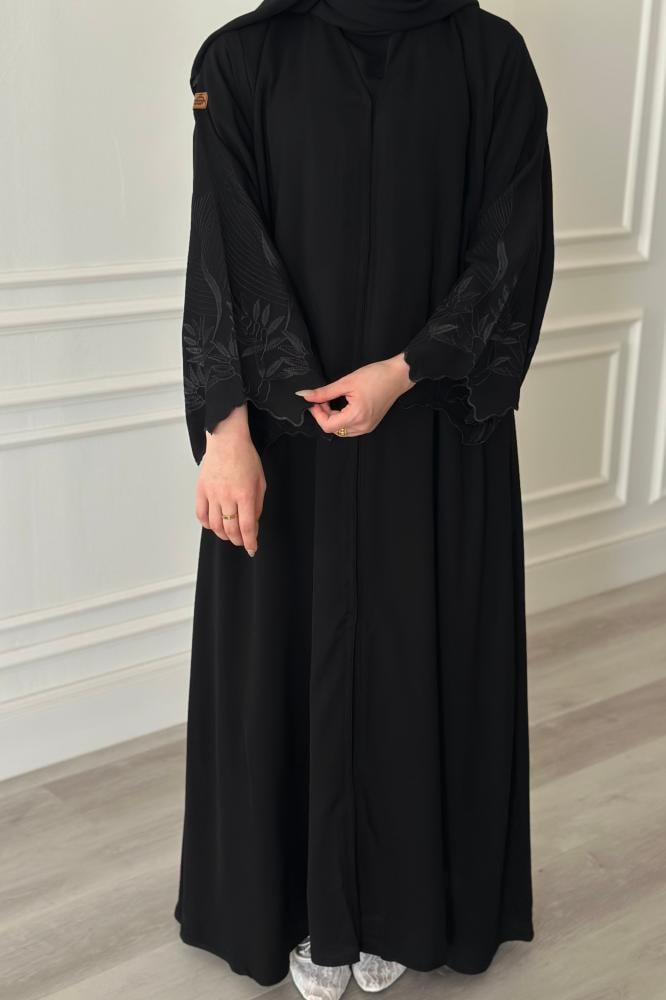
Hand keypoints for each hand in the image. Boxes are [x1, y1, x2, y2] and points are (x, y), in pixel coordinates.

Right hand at [195, 404, 265, 556]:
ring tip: (228, 535)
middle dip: (237, 540)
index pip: (246, 527)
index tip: (252, 548)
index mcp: (245, 494)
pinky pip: (201, 514)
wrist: (227, 440)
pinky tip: (213, 525)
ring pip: (215, 525)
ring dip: (223, 535)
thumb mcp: (260, 481)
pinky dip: (207, 524)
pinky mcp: (201, 490)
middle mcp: (227, 496)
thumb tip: (253, 523)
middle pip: (230, 529)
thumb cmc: (246, 457)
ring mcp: (212, 494)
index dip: (250, 542)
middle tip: (241, 541)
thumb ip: (257, 504)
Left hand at [295, 353, 414, 435]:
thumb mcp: (346, 382)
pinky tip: (343, 406)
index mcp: (356, 416)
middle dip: (324, 415)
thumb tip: (305, 396)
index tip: (314, 401)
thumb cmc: (376, 376)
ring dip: (333, 418)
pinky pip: (350, 428)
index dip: (317, 414)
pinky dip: (342, 419)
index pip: (328, 426)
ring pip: (341, 430)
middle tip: (323, 399)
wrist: (397, 376)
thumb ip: (324, 392)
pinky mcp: (370, 425)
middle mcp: (362, 426)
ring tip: (333, 401)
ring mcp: (367, 427)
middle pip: (333, 429)